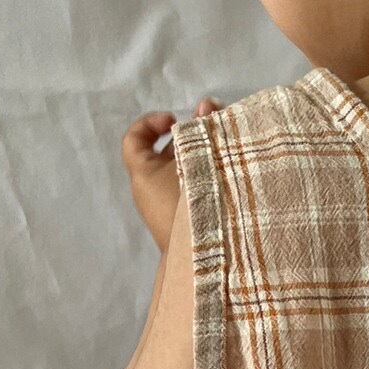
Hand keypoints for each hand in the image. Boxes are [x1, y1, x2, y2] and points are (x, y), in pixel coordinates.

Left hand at [122, 96, 223, 254]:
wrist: (205, 262)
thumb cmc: (194, 205)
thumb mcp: (197, 159)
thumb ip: (204, 130)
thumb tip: (206, 105)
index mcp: (144, 175)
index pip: (134, 140)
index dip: (151, 123)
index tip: (176, 122)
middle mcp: (153, 193)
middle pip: (166, 155)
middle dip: (192, 138)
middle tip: (215, 130)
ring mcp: (171, 211)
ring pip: (186, 174)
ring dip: (206, 158)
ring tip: (231, 150)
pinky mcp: (189, 225)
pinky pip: (196, 194)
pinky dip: (211, 181)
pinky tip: (233, 174)